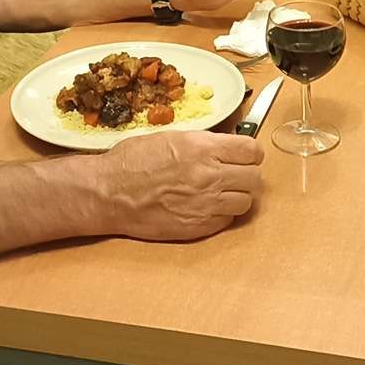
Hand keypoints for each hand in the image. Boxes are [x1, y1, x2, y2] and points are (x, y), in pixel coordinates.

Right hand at [93, 130, 263, 240]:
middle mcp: (210, 176)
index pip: (252, 151)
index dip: (250, 153)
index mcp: (203, 149)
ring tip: (222, 192)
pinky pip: (228, 220)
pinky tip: (207, 207)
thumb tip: (227, 146)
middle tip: (234, 174)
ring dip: (237, 196)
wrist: (109, 193)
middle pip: (254, 178)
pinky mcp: (198, 227)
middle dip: (246, 174)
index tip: (245, 155)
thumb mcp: (172, 137)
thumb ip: (204, 143)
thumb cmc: (132, 161)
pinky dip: (222, 214)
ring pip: (246, 202)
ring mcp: (206, 204)